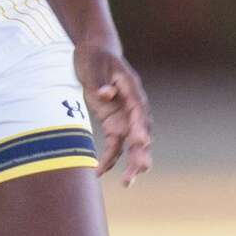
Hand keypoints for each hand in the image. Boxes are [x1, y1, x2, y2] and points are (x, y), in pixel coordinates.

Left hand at [74, 42, 151, 183]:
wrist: (93, 54)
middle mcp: (133, 107)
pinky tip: (98, 172)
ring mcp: (125, 117)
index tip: (142, 141)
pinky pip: (115, 145)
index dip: (141, 126)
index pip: (140, 110)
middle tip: (140, 169)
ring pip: (132, 144)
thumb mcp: (95, 65)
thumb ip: (101, 80)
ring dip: (131, 163)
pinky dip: (109, 159)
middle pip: (142, 132)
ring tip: (127, 182)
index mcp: (132, 90)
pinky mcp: (113, 124)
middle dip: (142, 151)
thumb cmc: (95, 57)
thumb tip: (106, 94)